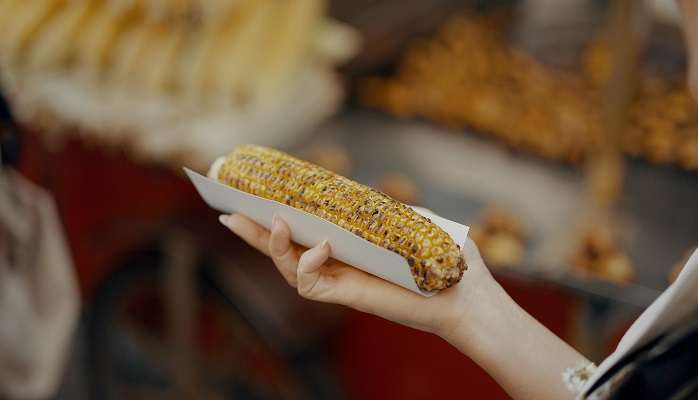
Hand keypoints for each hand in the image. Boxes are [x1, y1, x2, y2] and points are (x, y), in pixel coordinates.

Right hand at [219, 213, 498, 337]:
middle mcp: (339, 261)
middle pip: (285, 247)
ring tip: (276, 222)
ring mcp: (340, 279)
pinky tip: (321, 246)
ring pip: (288, 267)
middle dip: (253, 231)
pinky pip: (309, 285)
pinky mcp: (346, 295)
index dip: (277, 213)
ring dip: (273, 245)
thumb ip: (393, 208)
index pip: (306, 226)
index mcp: (351, 242)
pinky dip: (306, 263)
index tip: (252, 193)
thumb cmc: (448, 259)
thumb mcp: (419, 220)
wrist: (467, 294)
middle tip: (226, 211)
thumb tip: (372, 195)